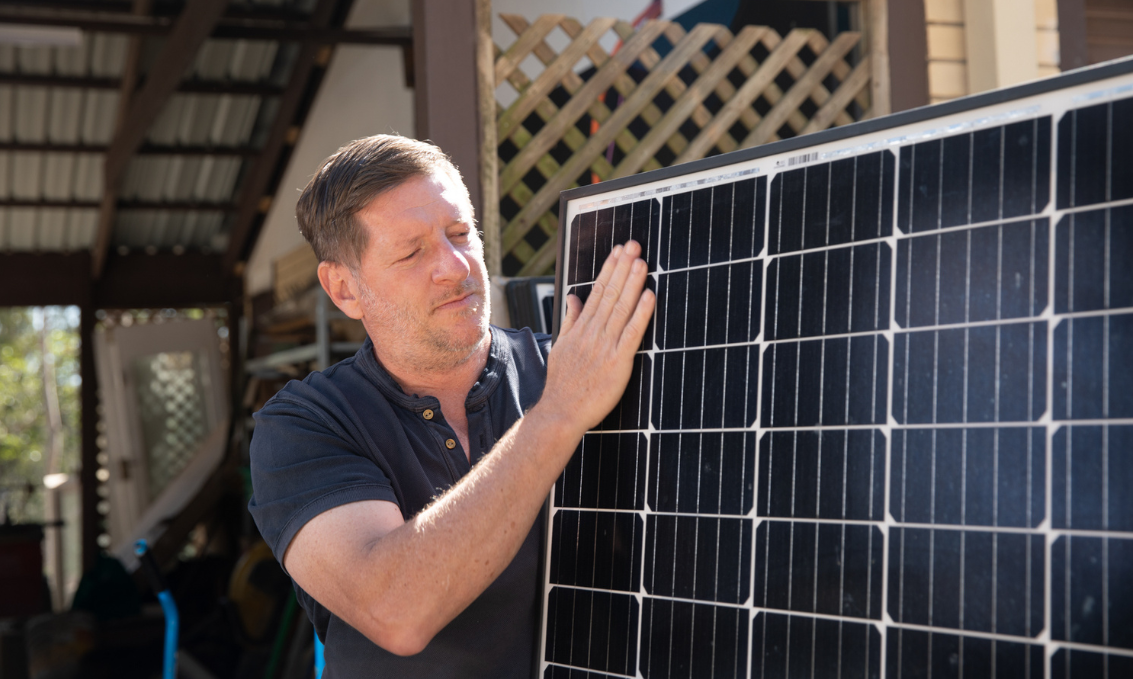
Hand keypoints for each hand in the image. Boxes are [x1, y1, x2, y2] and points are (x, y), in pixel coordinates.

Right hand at [538, 240, 654, 435]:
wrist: (561, 412)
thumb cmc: (562, 384)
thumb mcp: (560, 346)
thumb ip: (570, 320)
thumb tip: (573, 297)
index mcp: (580, 329)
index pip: (596, 291)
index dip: (609, 269)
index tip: (619, 251)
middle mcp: (592, 333)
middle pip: (610, 294)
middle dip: (623, 267)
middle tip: (634, 245)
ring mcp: (605, 347)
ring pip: (621, 309)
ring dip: (632, 283)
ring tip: (643, 262)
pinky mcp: (618, 362)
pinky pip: (631, 333)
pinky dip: (641, 314)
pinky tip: (650, 296)